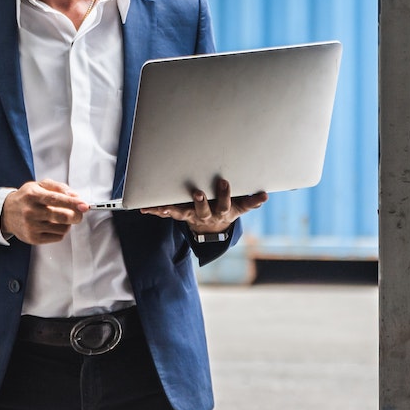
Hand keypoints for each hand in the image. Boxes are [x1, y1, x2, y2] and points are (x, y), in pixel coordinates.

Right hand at [2, 179, 89, 244]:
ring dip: (68, 223)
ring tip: (62, 218)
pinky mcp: (32, 238)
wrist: (6, 213)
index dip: (72, 202)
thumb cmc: (26, 197)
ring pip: (61, 228)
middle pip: (61, 216)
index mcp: (32, 195)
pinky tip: (55, 225)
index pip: (56, 199)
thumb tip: (76, 196)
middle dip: (76, 215)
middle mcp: (30, 211)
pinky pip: (57, 237)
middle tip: (80, 214)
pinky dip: (62, 231)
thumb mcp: (39, 185)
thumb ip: (59, 187)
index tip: (84, 205)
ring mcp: (31, 227)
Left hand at [137, 176, 267, 234]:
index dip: (224, 194)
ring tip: (163, 206)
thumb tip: (265, 196)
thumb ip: (251, 202)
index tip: (224, 181)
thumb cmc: (227, 209)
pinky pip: (167, 213)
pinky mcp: (179, 215)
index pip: (225, 203)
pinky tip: (144, 208)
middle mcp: (205, 215)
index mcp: (221, 212)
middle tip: (197, 191)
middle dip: (200, 201)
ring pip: (181, 213)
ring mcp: (191, 216)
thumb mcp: (240, 207)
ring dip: (172, 210)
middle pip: (203, 210)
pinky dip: (156, 210)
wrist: (213, 228)